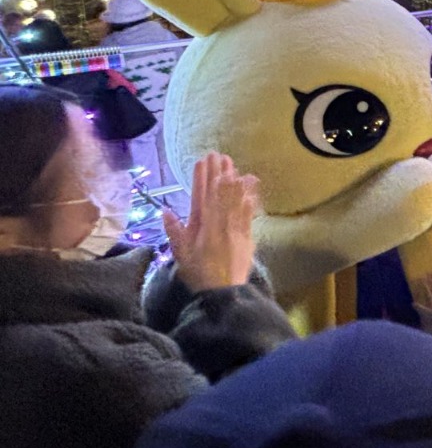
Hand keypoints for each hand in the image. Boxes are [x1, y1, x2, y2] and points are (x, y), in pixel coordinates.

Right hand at [165, 152, 259, 291]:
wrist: (224, 293)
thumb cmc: (199, 274)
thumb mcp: (181, 255)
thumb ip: (174, 232)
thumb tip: (165, 211)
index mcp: (202, 227)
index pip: (201, 196)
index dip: (201, 178)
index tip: (201, 161)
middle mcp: (219, 223)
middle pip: (219, 193)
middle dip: (218, 172)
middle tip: (217, 154)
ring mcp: (235, 227)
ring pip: (234, 198)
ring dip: (232, 179)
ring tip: (231, 163)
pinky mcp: (247, 234)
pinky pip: (248, 211)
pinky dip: (248, 196)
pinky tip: (249, 183)